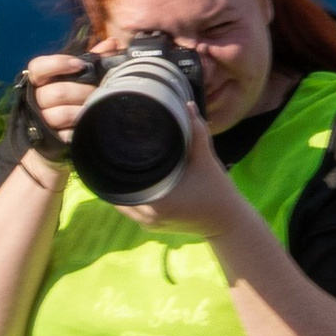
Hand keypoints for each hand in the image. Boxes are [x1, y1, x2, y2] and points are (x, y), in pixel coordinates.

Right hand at [17, 54, 95, 156]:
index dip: (58, 64)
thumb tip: (111, 44)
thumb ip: (91, 60)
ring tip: (92, 109)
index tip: (80, 65)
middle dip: (81, 92)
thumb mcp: (77, 79)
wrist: (56, 138)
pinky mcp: (49, 140)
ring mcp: (40, 121)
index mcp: (39, 81)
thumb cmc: (69, 101)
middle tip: (96, 92)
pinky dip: (78, 130)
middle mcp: (35, 99)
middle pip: (55, 93)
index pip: (37, 67)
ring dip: (81, 112)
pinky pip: (64, 135)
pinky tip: (86, 126)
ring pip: (59, 115)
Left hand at [118, 79, 242, 237]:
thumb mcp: (206, 160)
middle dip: (114, 178)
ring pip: (122, 206)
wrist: (228, 222)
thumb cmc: (217, 191)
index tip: (108, 154)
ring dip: (120, 190)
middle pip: (117, 196)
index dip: (112, 171)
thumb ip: (196, 133)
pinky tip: (130, 184)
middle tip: (110, 157)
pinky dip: (130, 199)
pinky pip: (132, 213)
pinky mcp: (153, 229)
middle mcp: (148, 216)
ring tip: (116, 168)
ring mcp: (149, 225)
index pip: (120, 186)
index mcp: (157, 201)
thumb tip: (188, 106)